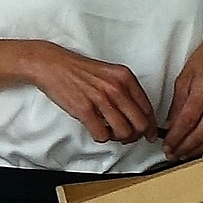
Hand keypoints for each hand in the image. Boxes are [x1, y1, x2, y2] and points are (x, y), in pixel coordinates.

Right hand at [21, 41, 156, 144]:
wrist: (52, 65)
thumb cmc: (78, 70)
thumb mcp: (109, 73)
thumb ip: (124, 91)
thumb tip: (137, 113)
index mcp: (125, 77)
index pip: (148, 109)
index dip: (150, 126)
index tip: (148, 133)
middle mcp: (116, 87)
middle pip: (140, 124)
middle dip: (136, 135)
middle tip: (127, 137)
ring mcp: (100, 98)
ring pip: (124, 132)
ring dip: (118, 138)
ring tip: (110, 132)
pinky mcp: (84, 109)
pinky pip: (102, 135)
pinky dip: (101, 137)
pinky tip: (96, 129)